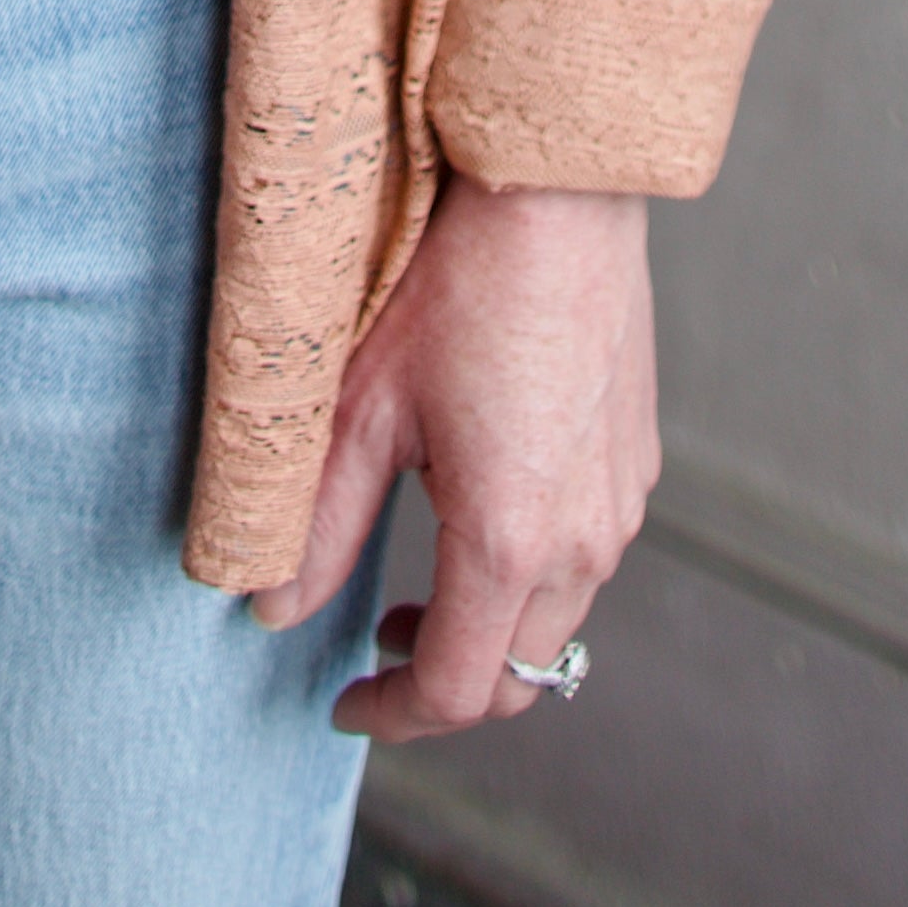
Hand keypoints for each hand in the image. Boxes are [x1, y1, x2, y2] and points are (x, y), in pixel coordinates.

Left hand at [249, 172, 656, 740]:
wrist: (557, 191)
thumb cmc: (455, 283)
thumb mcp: (360, 406)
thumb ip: (314, 524)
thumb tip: (270, 607)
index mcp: (511, 540)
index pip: (460, 692)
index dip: (394, 715)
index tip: (344, 701)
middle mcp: (585, 539)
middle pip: (521, 674)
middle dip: (447, 685)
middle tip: (378, 651)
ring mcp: (622, 500)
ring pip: (559, 618)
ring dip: (493, 630)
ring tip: (421, 587)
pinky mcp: (637, 460)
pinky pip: (588, 555)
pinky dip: (532, 575)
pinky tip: (481, 515)